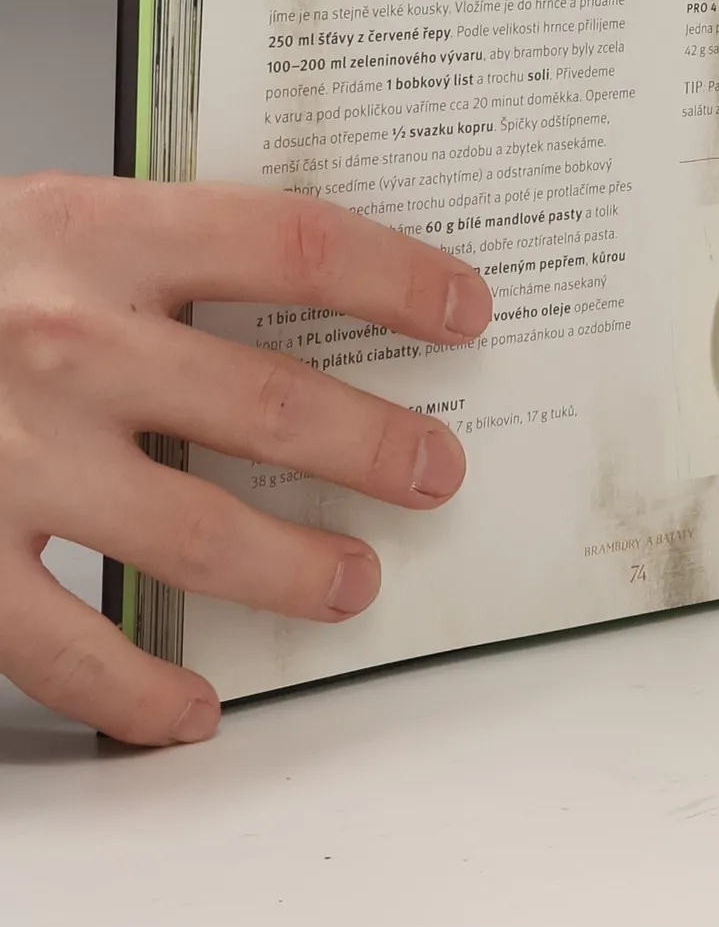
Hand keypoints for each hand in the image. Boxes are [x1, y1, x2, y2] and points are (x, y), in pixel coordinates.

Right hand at [0, 173, 491, 744]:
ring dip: (296, 569)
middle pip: (267, 402)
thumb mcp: (56, 221)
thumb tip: (328, 284)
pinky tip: (192, 705)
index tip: (465, 310)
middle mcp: (61, 342)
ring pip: (195, 534)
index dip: (396, 279)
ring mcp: (8, 456)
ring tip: (354, 582)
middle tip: (437, 469)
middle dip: (376, 447)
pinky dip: (139, 690)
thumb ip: (169, 249)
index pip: (292, 244)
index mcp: (97, 233)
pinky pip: (66, 646)